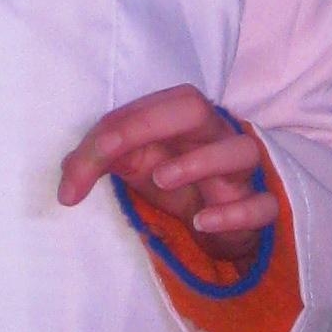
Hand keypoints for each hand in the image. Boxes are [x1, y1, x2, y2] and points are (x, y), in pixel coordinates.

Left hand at [57, 84, 275, 242]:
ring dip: (201, 162)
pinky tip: (202, 222)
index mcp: (180, 120)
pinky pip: (263, 205)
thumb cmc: (175, 180)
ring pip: (241, 150)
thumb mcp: (133, 167)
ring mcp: (241, 172)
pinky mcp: (259, 208)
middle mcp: (213, 135)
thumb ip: (99, 162)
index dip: (112, 133)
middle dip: (155, 124)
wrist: (216, 224)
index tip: (76, 176)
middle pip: (196, 107)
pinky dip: (235, 212)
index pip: (148, 108)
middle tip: (119, 152)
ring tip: (162, 181)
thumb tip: (68, 174)